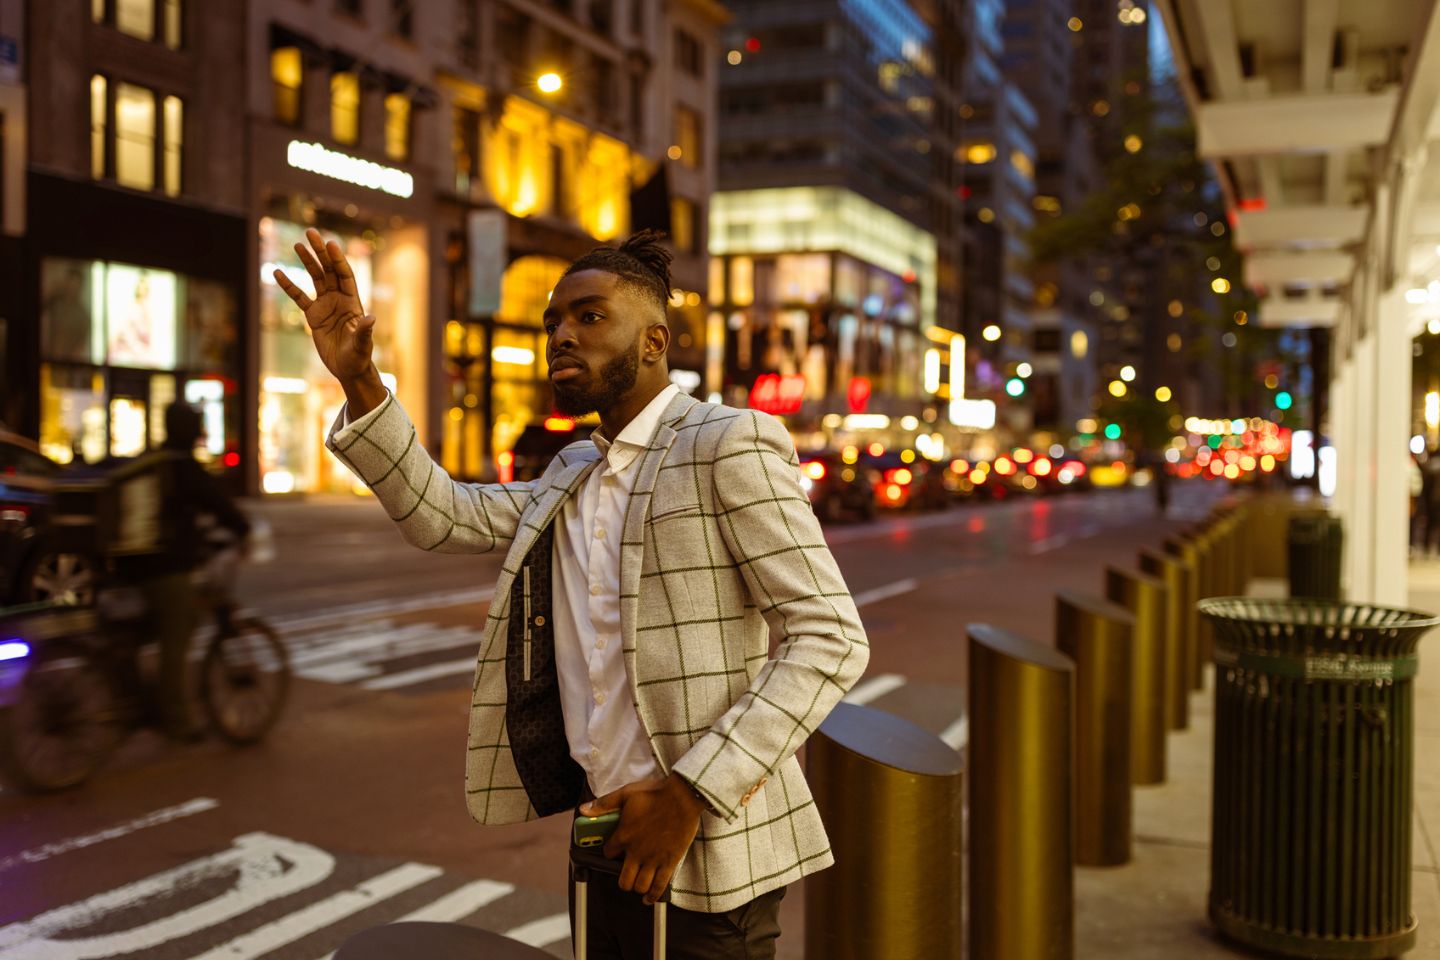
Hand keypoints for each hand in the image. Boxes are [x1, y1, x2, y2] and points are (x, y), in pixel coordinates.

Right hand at [272, 228, 376, 384]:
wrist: (348, 369)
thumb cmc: (358, 357)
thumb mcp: (362, 345)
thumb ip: (364, 331)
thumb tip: (371, 318)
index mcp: (352, 302)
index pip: (345, 275)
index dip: (338, 260)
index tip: (330, 243)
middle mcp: (339, 299)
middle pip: (329, 270)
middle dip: (321, 252)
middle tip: (311, 232)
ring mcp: (326, 306)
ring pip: (315, 278)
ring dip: (307, 262)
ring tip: (297, 245)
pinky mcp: (313, 316)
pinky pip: (299, 297)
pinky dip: (289, 286)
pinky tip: (277, 272)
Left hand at [581, 774, 704, 904]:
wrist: (682, 798)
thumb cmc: (655, 794)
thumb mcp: (626, 794)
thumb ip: (604, 804)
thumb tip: (584, 810)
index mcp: (623, 836)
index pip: (608, 853)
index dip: (610, 853)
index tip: (614, 851)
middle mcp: (636, 852)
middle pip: (624, 879)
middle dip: (623, 881)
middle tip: (626, 877)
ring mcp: (653, 859)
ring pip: (640, 885)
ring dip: (637, 888)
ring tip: (638, 885)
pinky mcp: (669, 862)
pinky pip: (659, 885)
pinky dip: (653, 895)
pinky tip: (649, 898)